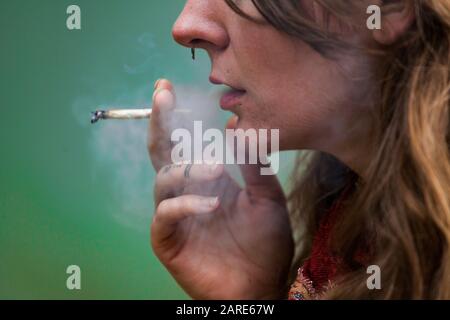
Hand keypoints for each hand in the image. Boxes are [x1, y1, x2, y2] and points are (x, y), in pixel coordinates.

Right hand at [148, 79, 293, 299]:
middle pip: (163, 153)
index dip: (174, 117)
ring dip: (186, 170)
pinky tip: (211, 205)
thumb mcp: (267, 198)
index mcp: (207, 180)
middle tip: (163, 96)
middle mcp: (186, 193)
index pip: (183, 143)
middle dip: (161, 123)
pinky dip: (185, 205)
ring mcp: (175, 216)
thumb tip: (237, 128)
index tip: (168, 88)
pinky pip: (166, 216)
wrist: (261, 285)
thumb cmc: (265, 243)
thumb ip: (254, 166)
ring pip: (163, 181)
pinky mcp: (168, 240)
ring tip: (214, 169)